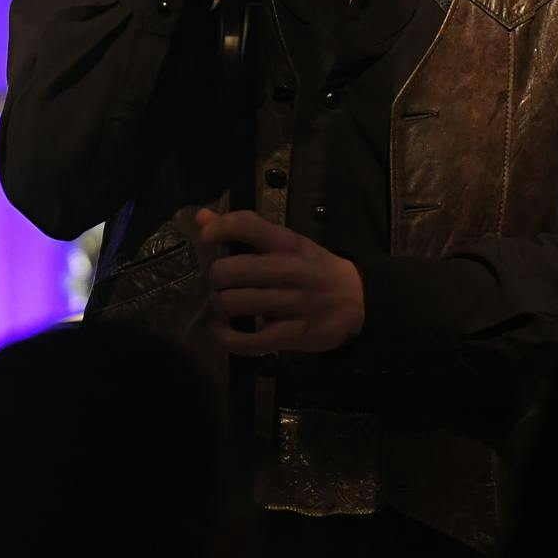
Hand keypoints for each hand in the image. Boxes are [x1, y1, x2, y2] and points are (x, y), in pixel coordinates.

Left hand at [195, 208, 363, 355]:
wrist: (358, 299)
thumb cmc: (313, 268)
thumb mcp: (286, 243)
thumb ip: (244, 230)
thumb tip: (200, 216)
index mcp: (286, 243)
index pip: (244, 225)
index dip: (215, 230)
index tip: (205, 240)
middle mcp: (287, 270)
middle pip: (227, 270)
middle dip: (213, 278)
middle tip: (218, 283)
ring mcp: (291, 304)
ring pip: (232, 304)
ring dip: (217, 307)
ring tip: (222, 306)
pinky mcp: (292, 334)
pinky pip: (247, 341)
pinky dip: (225, 338)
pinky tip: (223, 331)